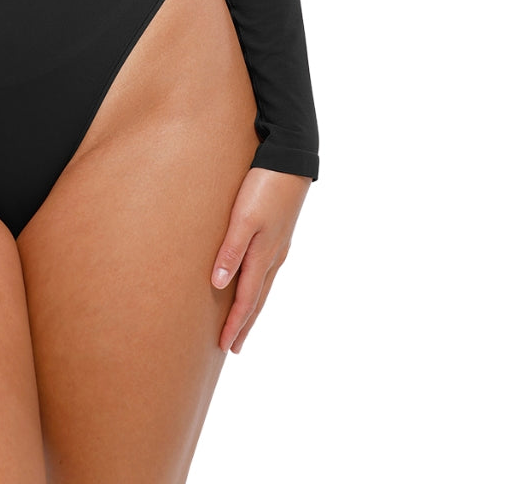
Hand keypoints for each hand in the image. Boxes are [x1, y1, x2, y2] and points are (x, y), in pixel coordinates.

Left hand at [211, 166, 310, 353]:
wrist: (290, 160)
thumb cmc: (264, 187)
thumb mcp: (244, 218)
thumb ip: (231, 250)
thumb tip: (218, 285)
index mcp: (264, 256)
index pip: (246, 299)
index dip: (234, 324)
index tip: (224, 346)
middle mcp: (273, 256)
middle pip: (257, 299)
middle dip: (244, 323)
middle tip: (233, 347)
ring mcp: (278, 246)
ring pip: (263, 286)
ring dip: (252, 308)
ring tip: (242, 323)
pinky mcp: (279, 233)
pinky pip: (266, 270)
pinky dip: (258, 286)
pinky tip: (254, 283)